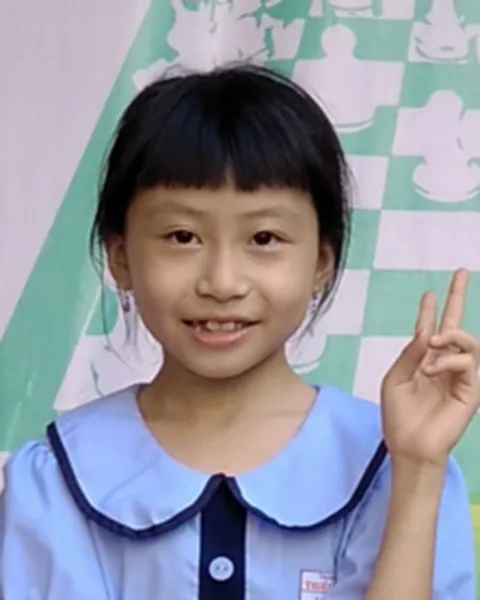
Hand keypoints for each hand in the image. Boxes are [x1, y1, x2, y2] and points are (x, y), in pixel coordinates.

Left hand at [380, 269, 478, 469]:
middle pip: (455, 325)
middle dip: (458, 298)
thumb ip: (411, 354)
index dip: (429, 310)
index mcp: (423, 360)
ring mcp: (459, 375)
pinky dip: (449, 361)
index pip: (429, 329)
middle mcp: (443, 363)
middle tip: (460, 273)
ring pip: (467, 341)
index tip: (429, 293)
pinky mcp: (470, 389)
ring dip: (450, 337)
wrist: (408, 445)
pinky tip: (433, 369)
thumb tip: (427, 332)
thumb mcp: (396, 379)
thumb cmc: (398, 415)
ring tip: (433, 344)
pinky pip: (467, 363)